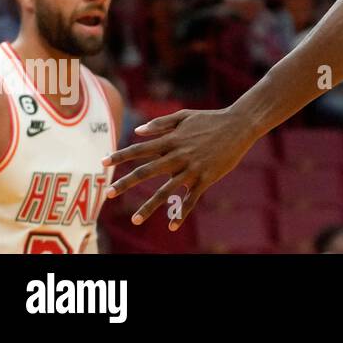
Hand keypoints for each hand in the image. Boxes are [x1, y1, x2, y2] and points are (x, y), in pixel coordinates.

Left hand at [104, 108, 257, 229]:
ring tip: (135, 219)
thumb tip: (137, 131)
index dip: (120, 156)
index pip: (139, 149)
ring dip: (149, 206)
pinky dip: (181, 213)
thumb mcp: (185, 116)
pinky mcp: (206, 178)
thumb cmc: (211, 119)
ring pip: (166, 191)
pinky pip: (191, 199)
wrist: (240, 125)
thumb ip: (160, 123)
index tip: (102, 162)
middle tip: (108, 193)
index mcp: (171, 140)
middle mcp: (178, 155)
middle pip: (146, 171)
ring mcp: (192, 168)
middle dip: (125, 183)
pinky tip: (172, 226)